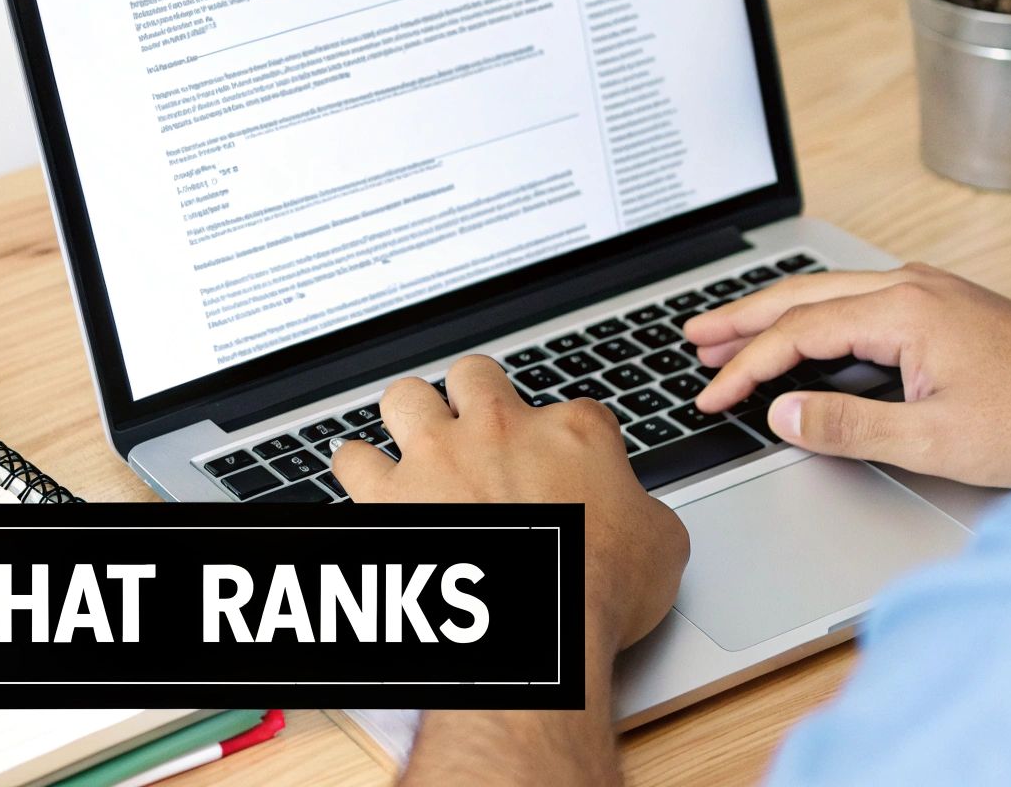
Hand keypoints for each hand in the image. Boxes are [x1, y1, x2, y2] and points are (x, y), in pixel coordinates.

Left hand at [331, 355, 688, 657]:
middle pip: (475, 376)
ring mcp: (438, 457)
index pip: (572, 409)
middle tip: (476, 430)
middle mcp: (499, 430)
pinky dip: (357, 470)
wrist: (537, 634)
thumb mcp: (660, 544)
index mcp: (572, 432)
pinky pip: (351, 460)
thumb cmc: (595, 594)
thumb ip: (644, 510)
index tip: (561, 465)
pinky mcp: (388, 496)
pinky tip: (365, 483)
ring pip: (405, 398)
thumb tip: (639, 514)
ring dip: (409, 420)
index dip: (565, 437)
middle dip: (473, 397)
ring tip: (414, 445)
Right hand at [685, 263, 1010, 486]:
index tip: (711, 397)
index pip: (797, 332)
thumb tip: (782, 416)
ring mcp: (932, 292)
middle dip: (740, 317)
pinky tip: (804, 335)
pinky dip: (815, 316)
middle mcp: (913, 287)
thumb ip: (849, 425)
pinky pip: (859, 300)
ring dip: (775, 313)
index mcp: (904, 309)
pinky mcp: (947, 308)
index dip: (745, 367)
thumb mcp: (936, 439)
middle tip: (692, 337)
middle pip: (802, 293)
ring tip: (728, 332)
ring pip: (829, 292)